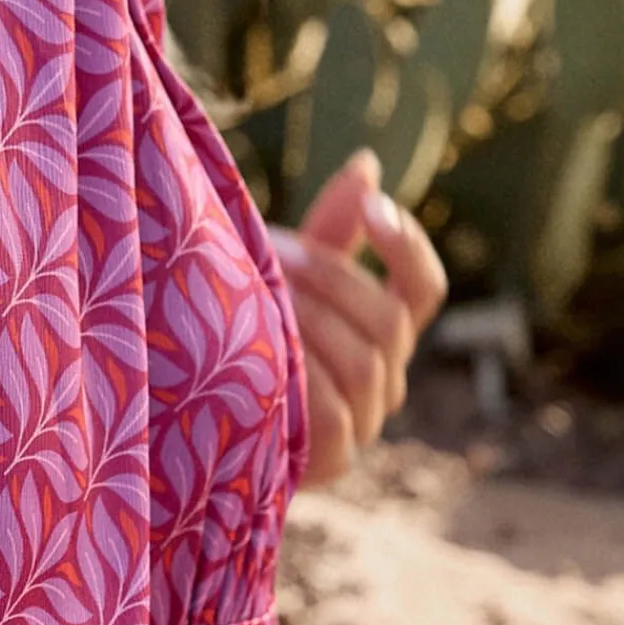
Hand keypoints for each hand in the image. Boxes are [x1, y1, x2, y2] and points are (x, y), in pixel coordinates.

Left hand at [267, 149, 448, 486]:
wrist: (199, 423)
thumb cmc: (248, 339)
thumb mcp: (287, 280)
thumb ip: (330, 232)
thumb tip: (368, 163)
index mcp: (381, 331)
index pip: (423, 289)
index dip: (407, 246)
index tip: (373, 205)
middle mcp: (384, 380)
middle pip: (389, 324)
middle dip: (332, 280)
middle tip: (271, 251)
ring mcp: (362, 425)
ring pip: (363, 365)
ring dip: (310, 322)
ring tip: (255, 296)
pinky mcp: (329, 461)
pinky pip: (333, 416)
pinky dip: (302, 379)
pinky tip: (259, 355)